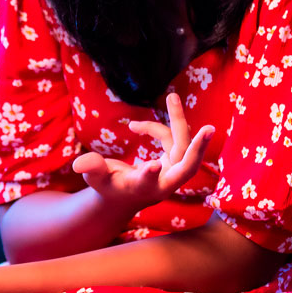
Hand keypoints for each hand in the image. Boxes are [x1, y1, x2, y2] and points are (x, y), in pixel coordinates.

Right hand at [72, 93, 213, 212]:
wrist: (124, 196)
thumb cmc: (109, 187)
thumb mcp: (96, 179)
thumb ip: (92, 170)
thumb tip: (80, 162)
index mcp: (143, 191)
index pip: (149, 183)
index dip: (149, 175)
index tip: (152, 165)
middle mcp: (165, 183)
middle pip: (187, 166)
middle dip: (198, 148)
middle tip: (210, 129)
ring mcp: (174, 171)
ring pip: (183, 144)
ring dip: (178, 119)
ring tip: (171, 96)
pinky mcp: (176, 159)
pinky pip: (173, 137)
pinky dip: (157, 128)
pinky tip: (135, 128)